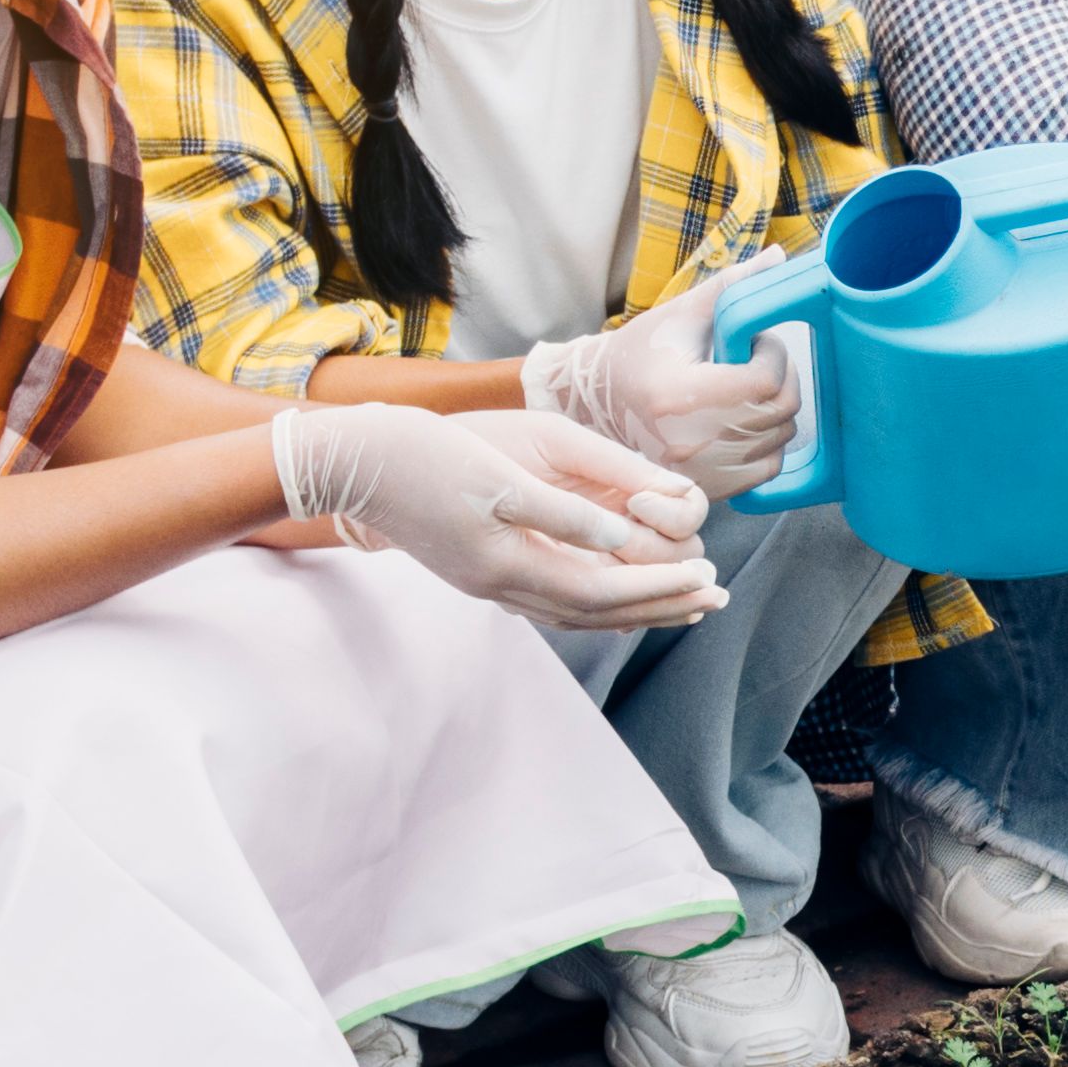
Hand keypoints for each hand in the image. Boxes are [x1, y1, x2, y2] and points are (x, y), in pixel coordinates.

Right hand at [271, 402, 720, 629]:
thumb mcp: (500, 475)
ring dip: (632, 609)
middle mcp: (501, 586)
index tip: (708, 577)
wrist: (352, 462)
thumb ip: (561, 512)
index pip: (605, 590)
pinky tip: (610, 594)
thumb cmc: (426, 454)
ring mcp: (486, 582)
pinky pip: (549, 599)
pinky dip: (592, 602)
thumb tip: (618, 539)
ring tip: (678, 604)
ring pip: (574, 611)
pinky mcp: (477, 568)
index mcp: (510, 564)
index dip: (660, 586)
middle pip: (596, 611)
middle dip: (659, 606)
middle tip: (715, 601)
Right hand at [521, 258, 804, 496]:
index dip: (774, 355)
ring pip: (779, 440)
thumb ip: (730, 288)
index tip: (756, 342)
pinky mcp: (703, 488)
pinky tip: (743, 420)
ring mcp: (697, 470)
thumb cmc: (638, 354)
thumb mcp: (679, 315)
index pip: (765, 380)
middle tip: (755, 361)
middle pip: (779, 412)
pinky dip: (767, 443)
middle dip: (780, 378)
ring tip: (744, 388)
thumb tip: (779, 258)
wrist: (595, 404)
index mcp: (681, 393)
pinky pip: (767, 469)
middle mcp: (689, 439)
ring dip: (775, 409)